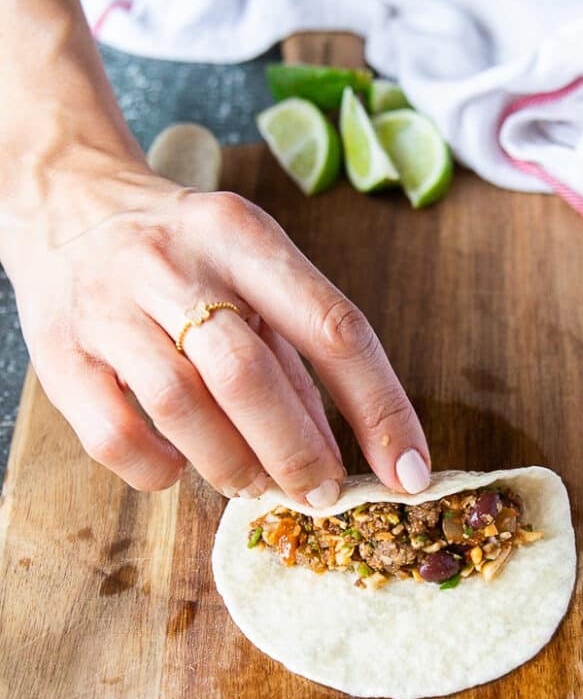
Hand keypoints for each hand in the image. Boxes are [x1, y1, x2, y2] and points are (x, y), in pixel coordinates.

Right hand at [3, 163, 430, 505]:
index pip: (332, 327)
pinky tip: (178, 468)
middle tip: (320, 493)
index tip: (407, 473)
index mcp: (242, 237)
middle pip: (250, 375)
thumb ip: (292, 359)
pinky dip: (159, 470)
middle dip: (299, 452)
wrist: (67, 205)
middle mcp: (175, 264)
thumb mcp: (250, 276)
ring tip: (253, 484)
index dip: (380, 409)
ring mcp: (110, 307)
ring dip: (232, 466)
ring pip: (183, 407)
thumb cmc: (182, 253)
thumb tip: (334, 453)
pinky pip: (116, 436)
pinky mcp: (60, 353)